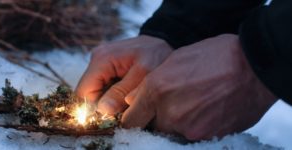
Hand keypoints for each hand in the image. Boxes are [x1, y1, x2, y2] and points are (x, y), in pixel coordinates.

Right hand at [76, 35, 172, 113]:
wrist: (164, 41)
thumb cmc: (157, 55)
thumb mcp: (143, 75)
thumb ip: (121, 92)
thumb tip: (103, 110)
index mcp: (101, 59)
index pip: (83, 92)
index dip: (94, 108)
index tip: (113, 116)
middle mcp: (96, 59)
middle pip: (88, 93)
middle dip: (103, 105)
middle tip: (124, 108)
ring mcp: (100, 62)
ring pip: (95, 91)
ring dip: (109, 100)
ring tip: (128, 99)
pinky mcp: (106, 66)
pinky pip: (103, 85)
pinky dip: (113, 94)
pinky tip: (127, 93)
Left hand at [122, 34, 276, 139]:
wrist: (254, 67)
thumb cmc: (215, 56)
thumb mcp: (175, 59)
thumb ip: (149, 84)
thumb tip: (132, 101)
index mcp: (156, 90)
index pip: (130, 121)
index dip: (134, 118)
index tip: (138, 116)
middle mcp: (169, 113)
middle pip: (152, 128)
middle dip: (157, 119)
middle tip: (174, 104)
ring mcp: (189, 128)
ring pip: (172, 132)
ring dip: (178, 123)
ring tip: (194, 104)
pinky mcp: (208, 137)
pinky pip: (192, 136)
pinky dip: (195, 126)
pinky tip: (206, 110)